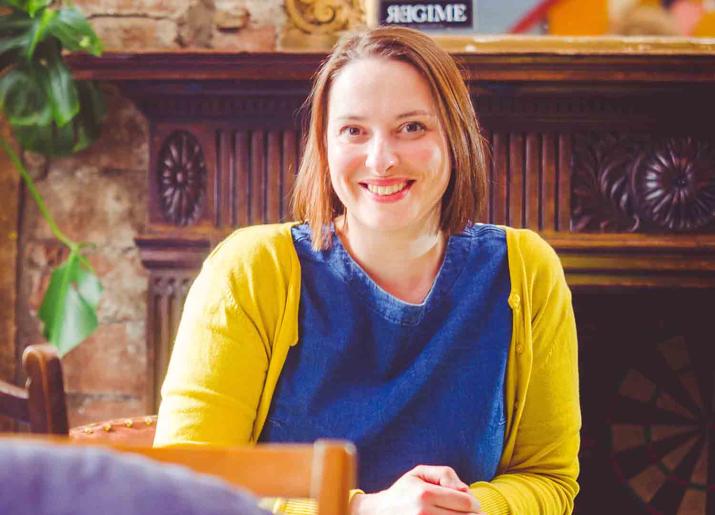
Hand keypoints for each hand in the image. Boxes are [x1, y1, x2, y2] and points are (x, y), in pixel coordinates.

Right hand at [350, 465, 485, 514]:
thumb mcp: (420, 473)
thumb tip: (465, 490)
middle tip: (469, 512)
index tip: (473, 504)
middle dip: (473, 514)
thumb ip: (445, 474)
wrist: (379, 511)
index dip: (475, 503)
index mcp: (425, 494)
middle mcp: (424, 513)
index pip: (466, 502)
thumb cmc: (404, 491)